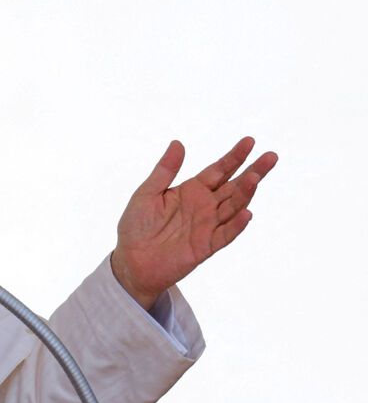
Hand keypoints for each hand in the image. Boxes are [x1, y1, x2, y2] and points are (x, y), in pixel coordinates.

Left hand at [111, 138, 277, 309]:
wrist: (132, 261)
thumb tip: (178, 143)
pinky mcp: (206, 246)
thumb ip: (165, 170)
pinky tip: (246, 213)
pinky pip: (225, 234)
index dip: (234, 157)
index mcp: (191, 190)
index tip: (250, 141)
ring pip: (233, 207)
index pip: (218, 170)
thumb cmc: (136, 226)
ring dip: (245, 193)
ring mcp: (208, 226)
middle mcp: (204, 206)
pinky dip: (236, 225)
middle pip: (234, 186)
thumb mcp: (147, 193)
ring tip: (255, 178)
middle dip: (252, 171)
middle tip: (271, 156)